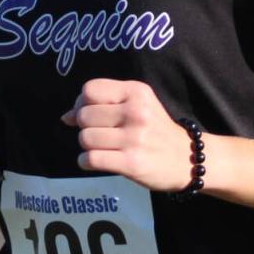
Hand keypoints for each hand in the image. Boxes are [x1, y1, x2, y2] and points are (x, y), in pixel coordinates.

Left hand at [61, 78, 190, 192]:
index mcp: (136, 91)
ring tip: (102, 148)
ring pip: (85, 138)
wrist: (187, 158)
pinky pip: (91, 159)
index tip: (90, 114)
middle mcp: (135, 111)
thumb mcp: (136, 105)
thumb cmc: (155, 129)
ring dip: (87, 146)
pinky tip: (96, 161)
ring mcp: (134, 138)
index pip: (89, 89)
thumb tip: (65, 116)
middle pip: (84, 115)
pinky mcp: (131, 163)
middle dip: (84, 126)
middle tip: (99, 133)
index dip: (82, 103)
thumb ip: (102, 104)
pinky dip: (86, 161)